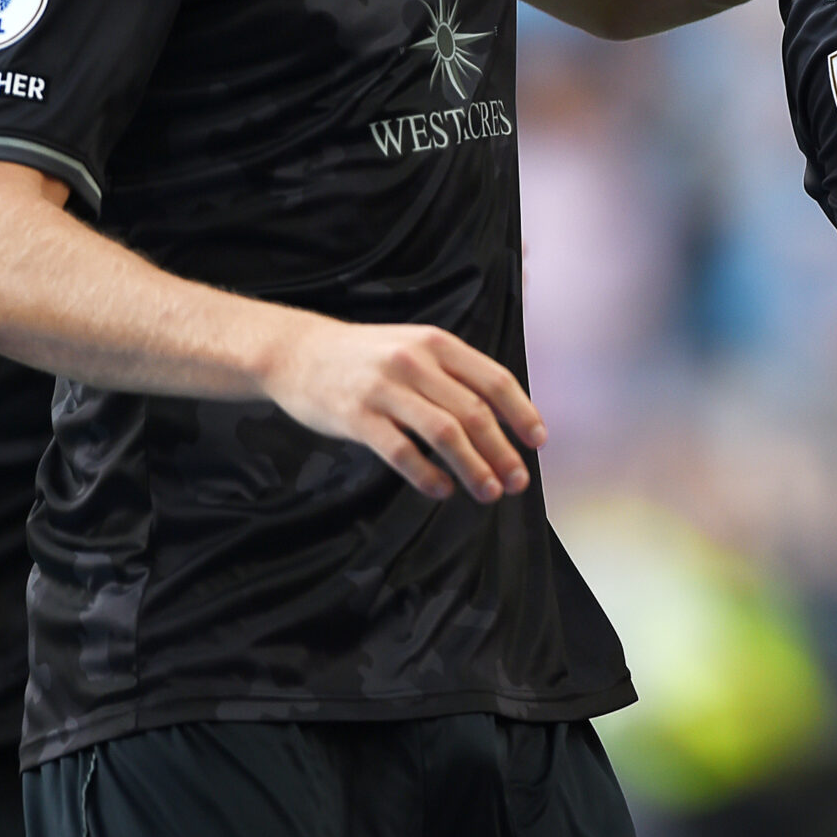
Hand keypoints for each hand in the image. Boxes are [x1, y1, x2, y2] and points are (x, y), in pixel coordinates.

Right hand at [258, 316, 547, 501]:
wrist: (297, 352)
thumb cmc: (367, 358)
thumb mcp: (415, 348)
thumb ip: (454, 375)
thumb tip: (504, 418)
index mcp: (437, 344)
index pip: (495, 380)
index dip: (521, 414)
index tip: (538, 443)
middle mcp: (415, 362)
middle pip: (474, 412)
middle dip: (502, 452)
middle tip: (517, 482)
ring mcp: (384, 388)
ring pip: (444, 433)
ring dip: (473, 467)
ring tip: (488, 492)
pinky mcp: (355, 416)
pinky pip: (401, 452)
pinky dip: (427, 475)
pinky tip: (441, 491)